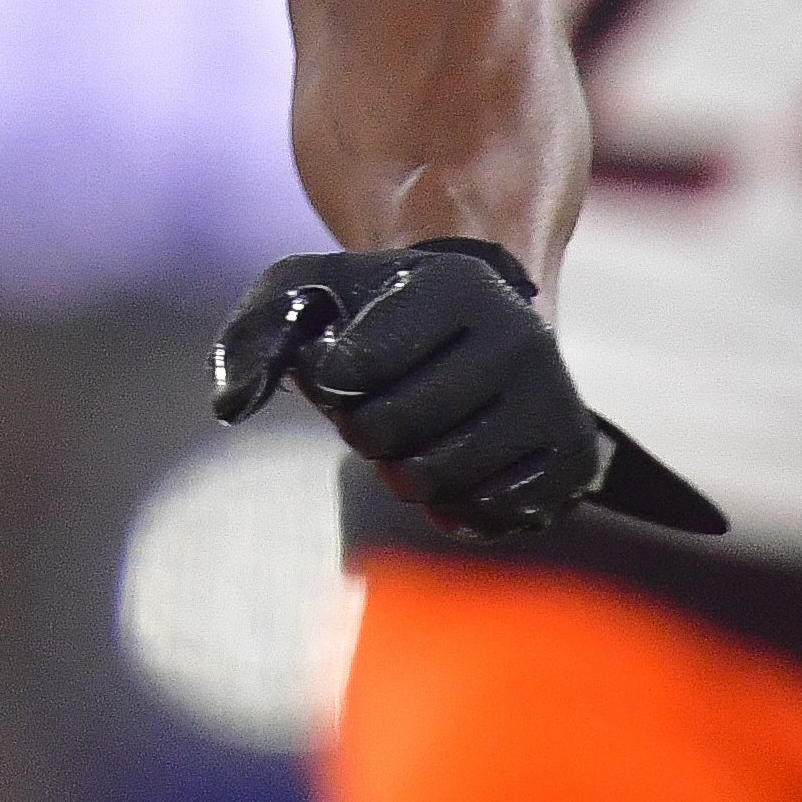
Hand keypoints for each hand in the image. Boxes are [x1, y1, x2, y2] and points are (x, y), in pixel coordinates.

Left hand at [208, 241, 719, 540]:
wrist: (487, 326)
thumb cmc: (383, 315)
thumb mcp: (314, 292)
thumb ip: (256, 333)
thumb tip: (229, 404)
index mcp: (455, 287)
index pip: (352, 372)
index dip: (332, 382)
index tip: (347, 365)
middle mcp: (518, 337)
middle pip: (388, 433)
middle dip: (365, 432)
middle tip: (381, 411)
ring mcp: (554, 398)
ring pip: (434, 481)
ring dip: (405, 472)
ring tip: (418, 436)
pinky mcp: (572, 455)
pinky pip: (485, 514)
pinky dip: (455, 503)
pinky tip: (459, 463)